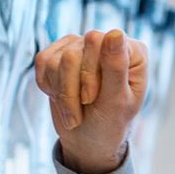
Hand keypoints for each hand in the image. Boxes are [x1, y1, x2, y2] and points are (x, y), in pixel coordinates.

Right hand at [35, 29, 146, 173]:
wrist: (88, 140)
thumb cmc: (110, 123)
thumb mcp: (116, 101)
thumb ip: (116, 67)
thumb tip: (115, 33)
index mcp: (132, 52)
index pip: (98, 42)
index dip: (88, 74)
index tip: (91, 99)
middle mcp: (108, 43)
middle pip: (74, 53)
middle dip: (72, 88)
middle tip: (80, 113)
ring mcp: (83, 46)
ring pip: (56, 60)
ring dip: (61, 93)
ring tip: (73, 112)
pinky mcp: (60, 53)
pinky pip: (42, 61)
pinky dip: (48, 86)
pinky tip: (62, 98)